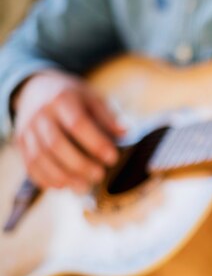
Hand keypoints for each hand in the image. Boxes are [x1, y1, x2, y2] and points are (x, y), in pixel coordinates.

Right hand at [12, 70, 124, 191]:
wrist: (36, 88)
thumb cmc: (72, 97)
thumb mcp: (92, 98)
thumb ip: (108, 116)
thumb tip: (126, 132)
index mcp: (62, 99)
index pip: (78, 124)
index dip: (96, 143)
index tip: (113, 158)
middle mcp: (41, 114)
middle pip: (56, 144)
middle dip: (80, 164)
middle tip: (100, 175)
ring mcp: (27, 129)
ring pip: (40, 158)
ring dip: (63, 176)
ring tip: (84, 187)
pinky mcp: (21, 143)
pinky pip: (30, 165)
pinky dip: (46, 179)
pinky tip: (64, 186)